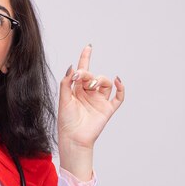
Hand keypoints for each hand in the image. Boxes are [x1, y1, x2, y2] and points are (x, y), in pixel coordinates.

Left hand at [57, 45, 124, 179]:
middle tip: (81, 77)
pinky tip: (118, 81)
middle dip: (88, 73)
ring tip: (92, 85)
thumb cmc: (66, 120)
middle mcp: (89, 93)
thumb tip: (72, 67)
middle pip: (93, 75)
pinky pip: (119, 97)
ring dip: (100, 79)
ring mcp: (99, 101)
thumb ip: (67, 82)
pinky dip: (121, 88)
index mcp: (77, 89)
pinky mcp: (108, 109)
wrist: (73, 137)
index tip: (88, 47)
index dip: (85, 58)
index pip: (83, 71)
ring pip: (106, 83)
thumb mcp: (63, 98)